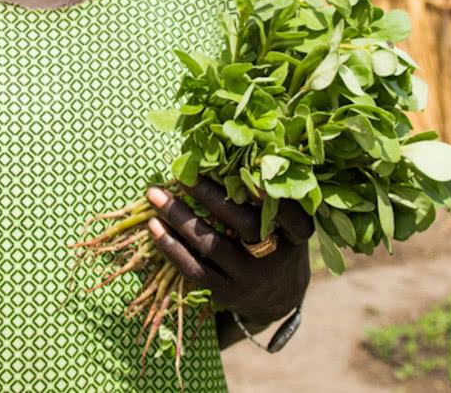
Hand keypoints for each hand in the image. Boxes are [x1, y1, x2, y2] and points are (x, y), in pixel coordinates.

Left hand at [146, 177, 311, 324]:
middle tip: (182, 173)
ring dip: (179, 217)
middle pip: (243, 224)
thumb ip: (274, 198)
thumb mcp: (289, 226)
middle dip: (210, 196)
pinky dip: (171, 246)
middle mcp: (276, 258)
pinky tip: (154, 226)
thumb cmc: (279, 244)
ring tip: (155, 195)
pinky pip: (193, 269)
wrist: (277, 297)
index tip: (255, 177)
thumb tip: (237, 153)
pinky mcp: (226, 293)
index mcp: (296, 236)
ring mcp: (249, 278)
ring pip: (211, 244)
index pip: (291, 216)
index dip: (278, 200)